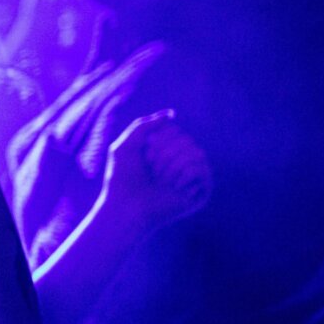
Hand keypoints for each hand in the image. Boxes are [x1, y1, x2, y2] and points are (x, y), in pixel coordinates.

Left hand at [101, 110, 211, 231]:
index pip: (174, 129)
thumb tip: (172, 114)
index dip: (157, 140)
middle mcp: (182, 160)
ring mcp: (194, 175)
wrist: (126, 209)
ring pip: (196, 152)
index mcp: (166, 149)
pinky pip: (201, 169)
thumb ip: (144, 126)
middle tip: (152, 171)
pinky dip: (182, 176)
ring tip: (161, 180)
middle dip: (163, 153)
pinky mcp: (201, 191)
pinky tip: (174, 188)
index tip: (144, 155)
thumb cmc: (122, 179)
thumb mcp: (125, 146)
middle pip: (186, 139)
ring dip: (172, 165)